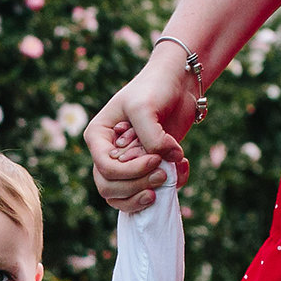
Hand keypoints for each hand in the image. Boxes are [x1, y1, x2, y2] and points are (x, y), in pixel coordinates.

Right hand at [88, 43, 199, 210]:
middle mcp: (109, 154)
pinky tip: (181, 167)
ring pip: (123, 197)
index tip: (154, 159)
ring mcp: (128, 163)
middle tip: (162, 175)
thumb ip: (151, 137)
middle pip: (109, 188)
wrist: (178, 82)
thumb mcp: (145, 107)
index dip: (128, 171)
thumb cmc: (154, 87)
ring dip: (143, 196)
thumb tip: (166, 162)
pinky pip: (148, 191)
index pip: (104, 168)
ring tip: (167, 179)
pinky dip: (168, 188)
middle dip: (136, 186)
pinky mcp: (149, 168)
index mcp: (99, 138)